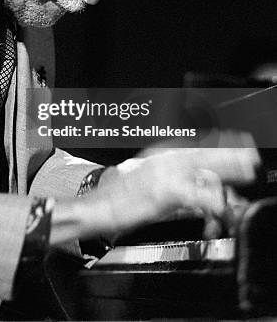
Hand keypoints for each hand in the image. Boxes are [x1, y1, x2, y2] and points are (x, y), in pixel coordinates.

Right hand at [88, 138, 258, 237]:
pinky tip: (220, 203)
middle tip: (251, 155)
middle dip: (230, 154)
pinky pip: (194, 195)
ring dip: (226, 172)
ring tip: (246, 171)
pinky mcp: (163, 191)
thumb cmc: (122, 197)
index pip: (196, 144)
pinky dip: (210, 200)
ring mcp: (164, 173)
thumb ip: (177, 183)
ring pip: (203, 169)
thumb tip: (203, 189)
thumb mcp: (152, 184)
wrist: (97, 205)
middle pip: (204, 152)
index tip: (240, 141)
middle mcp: (164, 159)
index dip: (220, 142)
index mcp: (161, 154)